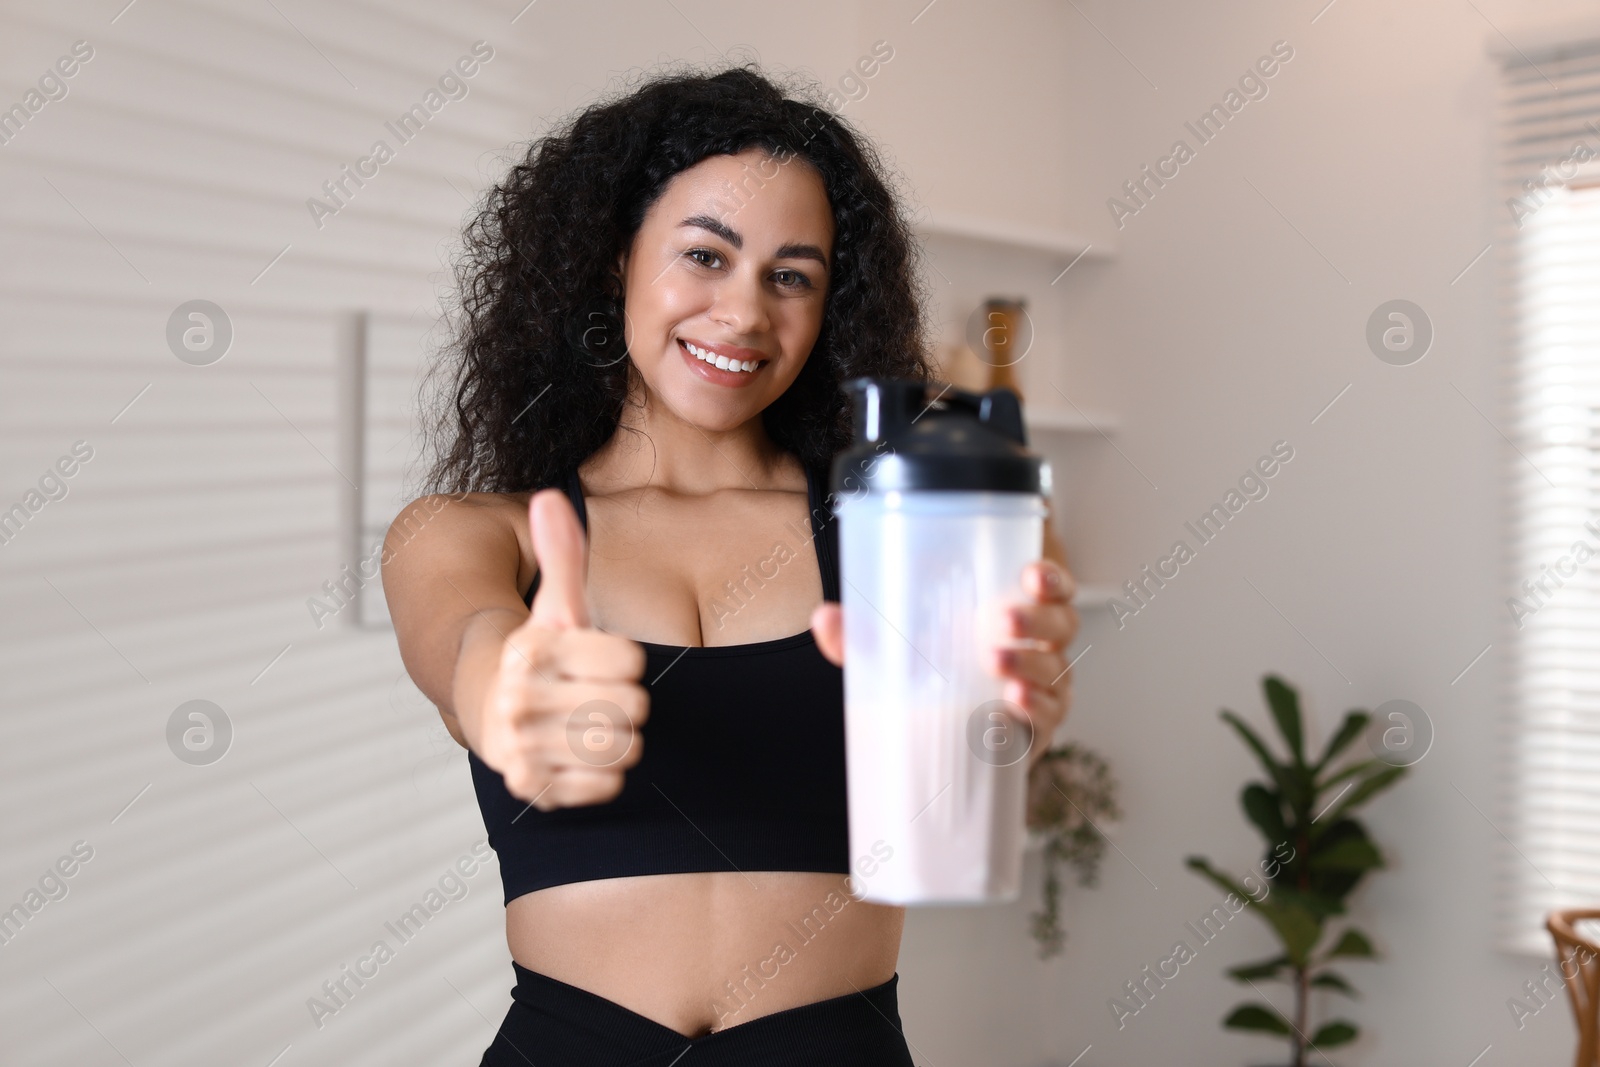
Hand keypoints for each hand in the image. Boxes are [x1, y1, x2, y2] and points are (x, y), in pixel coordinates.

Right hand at [472, 488, 648, 809]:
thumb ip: (563, 553)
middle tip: (597, 694)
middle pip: (632, 707)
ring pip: (621, 748)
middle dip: (625, 701)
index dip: (625, 659)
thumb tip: (550, 497)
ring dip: (618, 739)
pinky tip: (579, 755)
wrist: (490, 707)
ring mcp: (522, 746)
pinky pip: (605, 785)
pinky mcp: (531, 786)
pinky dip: (603, 775)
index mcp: (533, 649)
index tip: (600, 659)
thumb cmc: (541, 651)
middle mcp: (520, 698)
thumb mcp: (556, 602)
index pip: (631, 659)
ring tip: (590, 724)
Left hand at [810, 558, 1079, 768]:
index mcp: (1018, 612)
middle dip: (1036, 622)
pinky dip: (1036, 710)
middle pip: (1061, 626)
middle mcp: (1042, 647)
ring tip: (999, 666)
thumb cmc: (937, 671)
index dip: (1050, 578)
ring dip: (1032, 666)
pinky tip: (1014, 704)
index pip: (1052, 586)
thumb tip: (824, 619)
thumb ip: (864, 633)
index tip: (1031, 575)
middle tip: (1002, 624)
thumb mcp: (901, 646)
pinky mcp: (1039, 730)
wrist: (948, 737)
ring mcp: (1046, 689)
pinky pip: (1049, 718)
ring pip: (1057, 671)